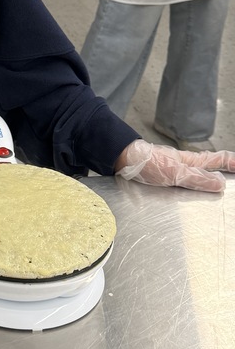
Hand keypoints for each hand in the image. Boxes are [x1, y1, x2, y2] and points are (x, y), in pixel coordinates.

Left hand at [115, 138, 234, 192]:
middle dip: (224, 168)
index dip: (231, 162)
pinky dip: (195, 183)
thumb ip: (197, 179)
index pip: (216, 160)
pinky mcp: (164, 175)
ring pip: (198, 172)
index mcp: (191, 161)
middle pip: (209, 165)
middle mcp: (185, 164)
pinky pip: (186, 179)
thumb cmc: (149, 164)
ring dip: (210, 175)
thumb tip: (221, 183)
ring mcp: (174, 169)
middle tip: (233, 173)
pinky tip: (193, 188)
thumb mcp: (176, 173)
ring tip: (220, 180)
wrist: (124, 160)